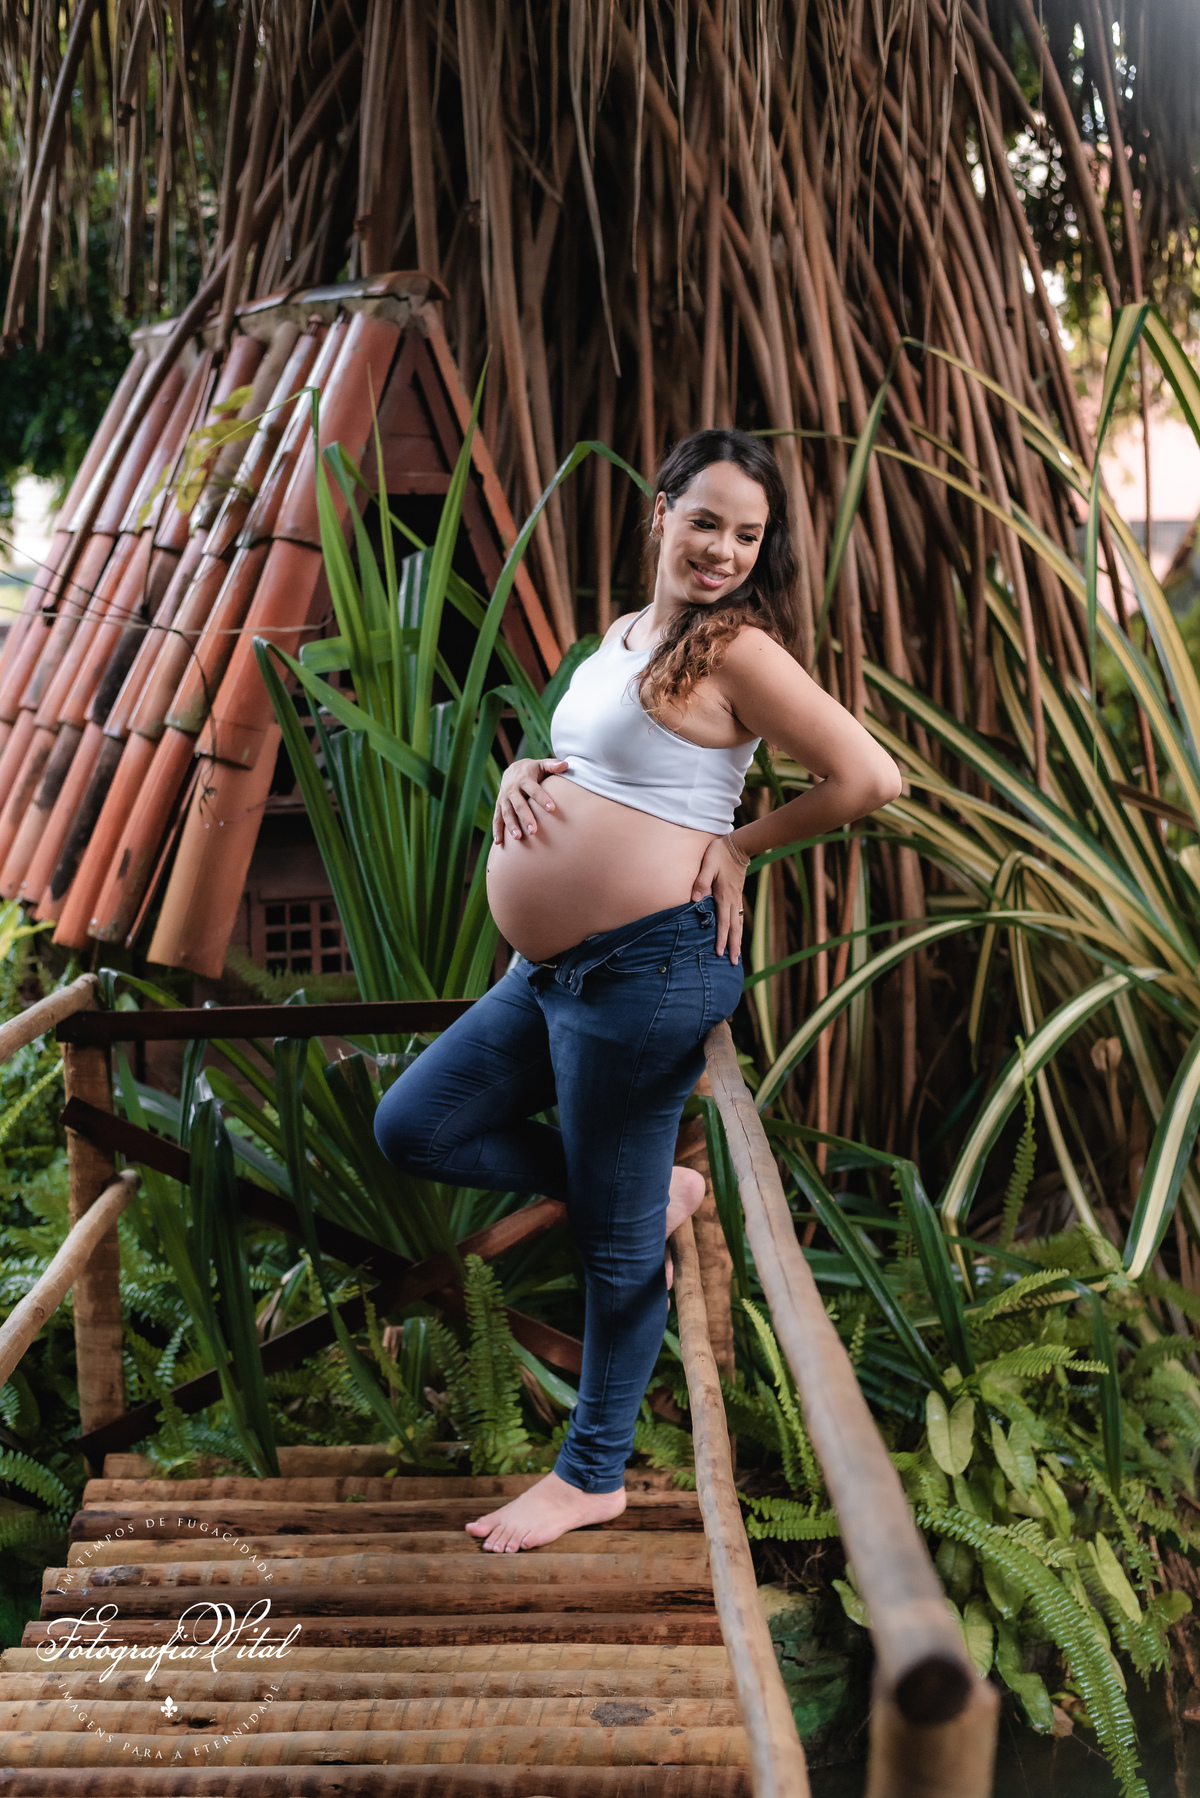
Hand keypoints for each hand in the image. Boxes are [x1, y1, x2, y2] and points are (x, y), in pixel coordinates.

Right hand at [493, 758, 568, 843]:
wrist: (512, 770)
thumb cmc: (533, 770)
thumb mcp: (541, 765)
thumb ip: (553, 765)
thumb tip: (566, 765)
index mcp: (524, 779)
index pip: (534, 790)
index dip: (543, 799)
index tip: (552, 809)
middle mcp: (512, 789)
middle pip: (519, 804)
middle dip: (525, 817)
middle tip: (533, 831)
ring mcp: (504, 798)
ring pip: (506, 813)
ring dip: (511, 825)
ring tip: (518, 838)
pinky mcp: (499, 806)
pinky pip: (496, 818)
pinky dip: (497, 830)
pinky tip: (499, 843)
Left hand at [691, 833, 750, 961]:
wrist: (738, 845)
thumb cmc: (719, 854)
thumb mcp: (707, 865)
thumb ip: (701, 881)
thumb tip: (695, 900)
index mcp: (724, 895)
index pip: (723, 922)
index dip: (721, 938)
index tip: (719, 953)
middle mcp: (732, 900)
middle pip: (734, 928)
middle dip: (733, 946)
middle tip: (733, 963)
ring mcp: (736, 898)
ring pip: (738, 924)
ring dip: (738, 940)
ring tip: (737, 955)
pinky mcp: (736, 895)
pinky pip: (738, 917)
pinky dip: (738, 929)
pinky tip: (737, 934)